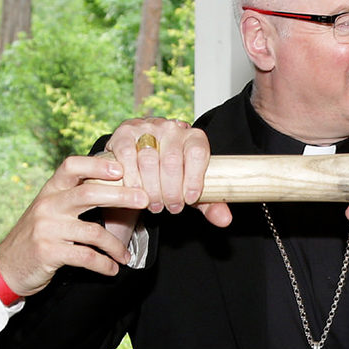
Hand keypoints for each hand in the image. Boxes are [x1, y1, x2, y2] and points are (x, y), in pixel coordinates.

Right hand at [0, 155, 144, 294]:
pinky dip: (104, 264)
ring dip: (115, 246)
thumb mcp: (50, 210)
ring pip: (93, 231)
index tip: (121, 168)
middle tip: (144, 200)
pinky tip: (112, 269)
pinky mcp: (48, 252)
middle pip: (88, 193)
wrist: (6, 267)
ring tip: (125, 256)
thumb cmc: (37, 236)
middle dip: (121, 196)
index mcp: (50, 191)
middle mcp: (48, 205)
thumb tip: (116, 188)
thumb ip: (73, 198)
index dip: (97, 164)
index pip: (71, 166)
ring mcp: (47, 229)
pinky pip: (86, 257)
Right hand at [104, 117, 228, 227]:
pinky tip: (136, 192)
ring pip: (149, 161)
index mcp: (193, 137)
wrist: (142, 154)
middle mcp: (171, 128)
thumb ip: (210, 203)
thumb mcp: (192, 188)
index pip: (197, 153)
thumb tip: (224, 220)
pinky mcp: (124, 133)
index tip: (190, 199)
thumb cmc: (173, 173)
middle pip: (172, 161)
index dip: (194, 179)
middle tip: (171, 208)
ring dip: (151, 189)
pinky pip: (127, 157)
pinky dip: (132, 178)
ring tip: (155, 204)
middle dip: (171, 191)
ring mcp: (147, 128)